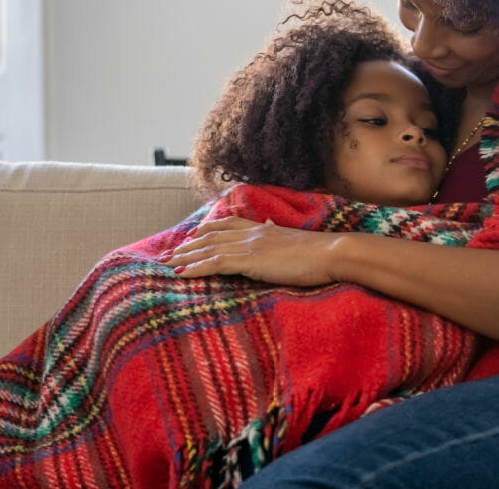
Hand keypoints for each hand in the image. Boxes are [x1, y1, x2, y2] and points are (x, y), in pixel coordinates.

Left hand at [162, 216, 338, 286]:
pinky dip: (194, 268)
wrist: (332, 253)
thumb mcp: (295, 245)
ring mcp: (250, 246)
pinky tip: (181, 274)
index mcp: (263, 229)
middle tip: (169, 254)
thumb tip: (275, 239)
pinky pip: (215, 263)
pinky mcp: (250, 260)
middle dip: (188, 246)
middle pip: (211, 236)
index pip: (227, 224)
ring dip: (185, 257)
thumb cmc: (320, 254)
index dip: (206, 230)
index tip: (191, 236)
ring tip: (166, 265)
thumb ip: (280, 242)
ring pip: (208, 249)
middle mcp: (252, 233)